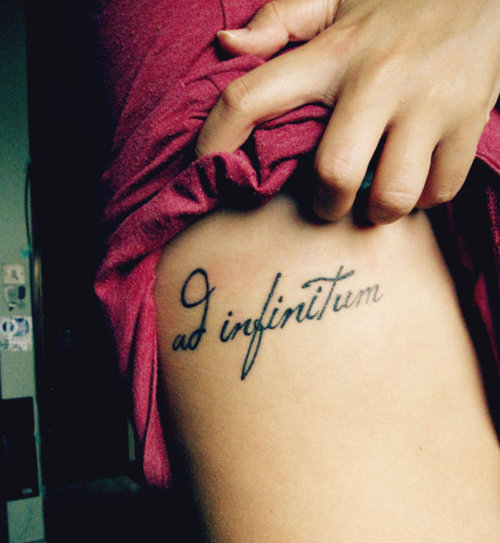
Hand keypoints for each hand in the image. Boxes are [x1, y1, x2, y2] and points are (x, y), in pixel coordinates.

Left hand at [196, 0, 499, 222]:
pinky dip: (423, 200)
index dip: (216, 140)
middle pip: (333, 175)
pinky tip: (415, 181)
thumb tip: (227, 47)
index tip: (204, 169)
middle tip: (330, 199)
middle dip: (325, 204)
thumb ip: (279, 20)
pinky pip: (438, 192)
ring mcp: (427, 103)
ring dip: (376, 212)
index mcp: (332, 51)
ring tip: (375, 197)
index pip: (252, 97)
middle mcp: (377, 79)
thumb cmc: (397, 0)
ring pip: (391, 197)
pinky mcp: (468, 120)